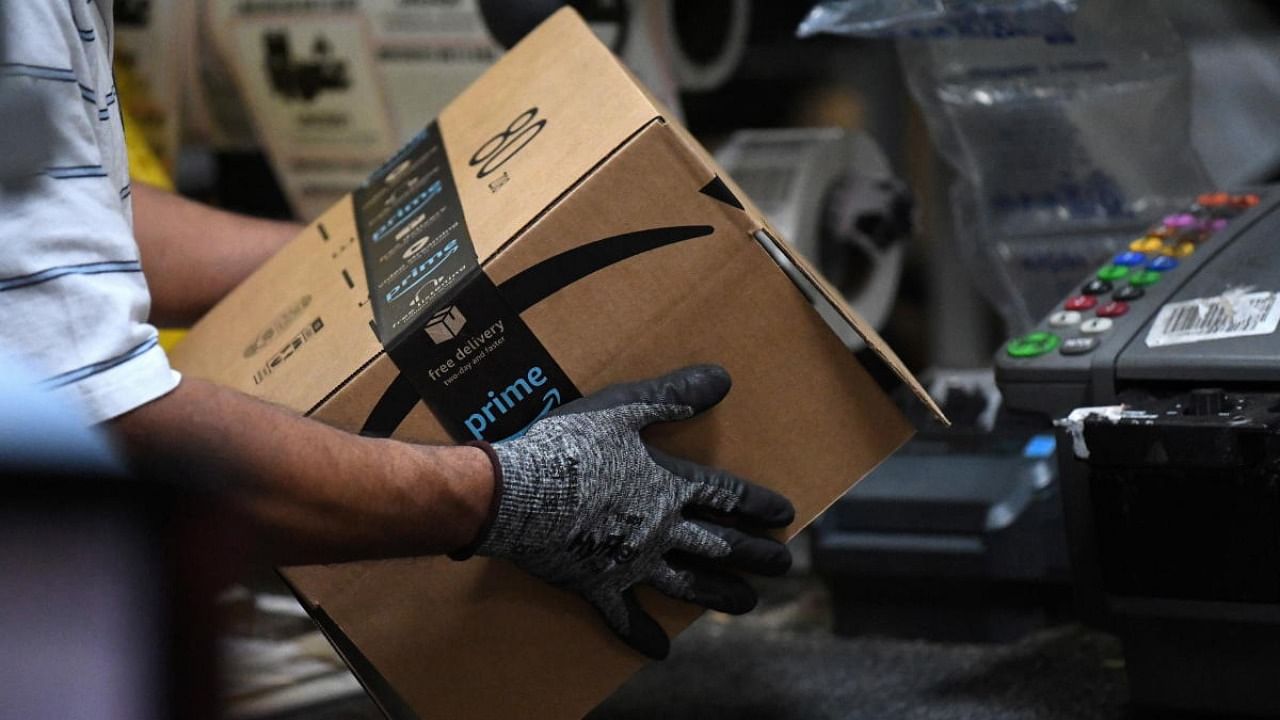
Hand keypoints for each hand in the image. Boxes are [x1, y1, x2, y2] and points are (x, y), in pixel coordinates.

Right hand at [456, 365, 794, 658]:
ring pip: (687, 584)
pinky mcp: (597, 585)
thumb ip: (672, 395)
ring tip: (747, 603)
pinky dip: (643, 635)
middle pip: (720, 545)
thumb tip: (722, 378)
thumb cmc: (569, 446)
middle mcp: (659, 530)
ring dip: (720, 594)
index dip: (758, 504)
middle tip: (783, 565)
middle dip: (755, 556)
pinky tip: (661, 650)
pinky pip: (625, 617)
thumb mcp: (623, 408)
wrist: (517, 494)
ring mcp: (631, 563)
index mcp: (667, 486)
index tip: (784, 516)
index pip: (727, 496)